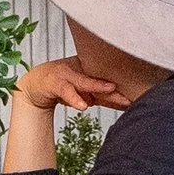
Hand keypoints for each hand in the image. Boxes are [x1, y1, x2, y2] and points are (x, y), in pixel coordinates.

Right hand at [2, 51, 121, 174]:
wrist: (34, 85)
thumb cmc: (61, 86)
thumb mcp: (84, 92)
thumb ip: (102, 97)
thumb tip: (127, 104)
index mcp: (88, 68)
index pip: (107, 78)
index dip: (122, 86)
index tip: (139, 91)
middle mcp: (78, 68)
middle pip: (100, 78)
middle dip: (116, 88)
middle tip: (132, 93)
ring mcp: (66, 74)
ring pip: (84, 81)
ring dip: (97, 86)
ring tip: (111, 89)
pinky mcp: (54, 82)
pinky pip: (66, 91)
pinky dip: (75, 99)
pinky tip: (83, 106)